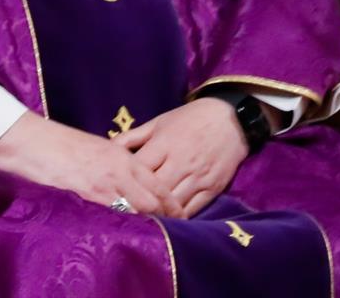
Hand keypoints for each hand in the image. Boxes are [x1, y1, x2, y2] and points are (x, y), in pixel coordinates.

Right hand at [0, 111, 180, 214]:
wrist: (30, 140)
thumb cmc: (59, 143)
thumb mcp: (96, 147)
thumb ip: (116, 163)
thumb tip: (130, 181)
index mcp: (123, 156)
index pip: (159, 184)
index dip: (172, 203)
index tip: (180, 215)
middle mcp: (120, 169)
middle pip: (156, 201)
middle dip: (166, 218)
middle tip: (172, 231)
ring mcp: (106, 182)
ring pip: (141, 210)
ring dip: (148, 223)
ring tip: (153, 234)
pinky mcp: (90, 194)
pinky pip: (117, 214)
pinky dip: (126, 223)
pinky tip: (128, 230)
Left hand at [113, 98, 245, 218]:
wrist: (230, 120)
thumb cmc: (189, 119)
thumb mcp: (158, 122)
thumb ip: (133, 136)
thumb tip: (109, 147)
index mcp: (163, 144)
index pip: (139, 168)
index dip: (126, 180)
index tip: (116, 189)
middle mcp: (180, 162)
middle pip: (155, 189)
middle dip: (141, 200)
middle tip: (127, 210)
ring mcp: (198, 177)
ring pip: (174, 202)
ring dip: (160, 213)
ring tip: (145, 219)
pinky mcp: (214, 187)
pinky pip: (195, 207)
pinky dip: (180, 216)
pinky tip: (169, 221)